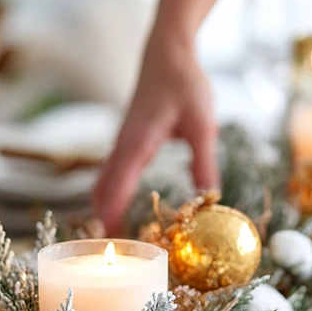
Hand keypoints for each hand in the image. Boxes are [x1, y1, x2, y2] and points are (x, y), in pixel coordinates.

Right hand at [93, 35, 218, 232]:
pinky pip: (110, 175)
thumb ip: (204, 162)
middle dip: (103, 222)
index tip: (113, 244)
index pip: (118, 187)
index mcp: (137, 143)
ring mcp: (120, 144)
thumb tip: (209, 199)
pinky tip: (117, 211)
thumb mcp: (203, 125)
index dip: (113, 216)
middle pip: (102, 191)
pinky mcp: (125, 142)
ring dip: (104, 210)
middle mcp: (122, 146)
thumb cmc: (186, 83)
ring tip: (112, 242)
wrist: (168, 52)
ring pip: (102, 183)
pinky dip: (109, 196)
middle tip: (111, 258)